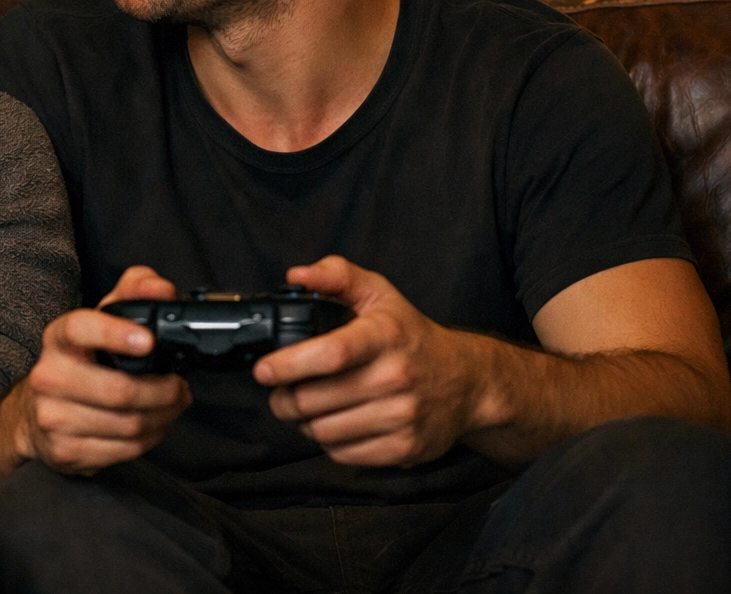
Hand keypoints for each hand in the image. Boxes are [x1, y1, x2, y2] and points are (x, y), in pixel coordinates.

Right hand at [12, 266, 192, 473]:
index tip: (148, 340)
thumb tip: (161, 289)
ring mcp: (53, 417)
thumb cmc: (79, 363)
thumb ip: (133, 293)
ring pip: (128, 424)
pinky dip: (149, 438)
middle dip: (162, 391)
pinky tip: (152, 426)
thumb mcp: (102, 321)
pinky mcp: (65, 450)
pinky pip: (124, 449)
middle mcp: (49, 377)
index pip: (80, 329)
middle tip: (179, 387)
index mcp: (59, 339)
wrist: (35, 414)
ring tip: (171, 405)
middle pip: (118, 390)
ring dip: (163, 416)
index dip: (115, 333)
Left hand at [253, 255, 484, 467]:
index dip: (288, 365)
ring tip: (307, 408)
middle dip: (284, 399)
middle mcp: (396, 376)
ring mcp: (403, 416)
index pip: (330, 354)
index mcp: (385, 335)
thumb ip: (336, 275)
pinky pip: (344, 454)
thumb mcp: (378, 294)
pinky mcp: (406, 448)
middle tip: (281, 392)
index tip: (263, 370)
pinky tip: (334, 423)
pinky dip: (329, 443)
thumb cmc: (411, 335)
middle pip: (316, 400)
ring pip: (324, 432)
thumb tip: (297, 275)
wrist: (467, 381)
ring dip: (303, 423)